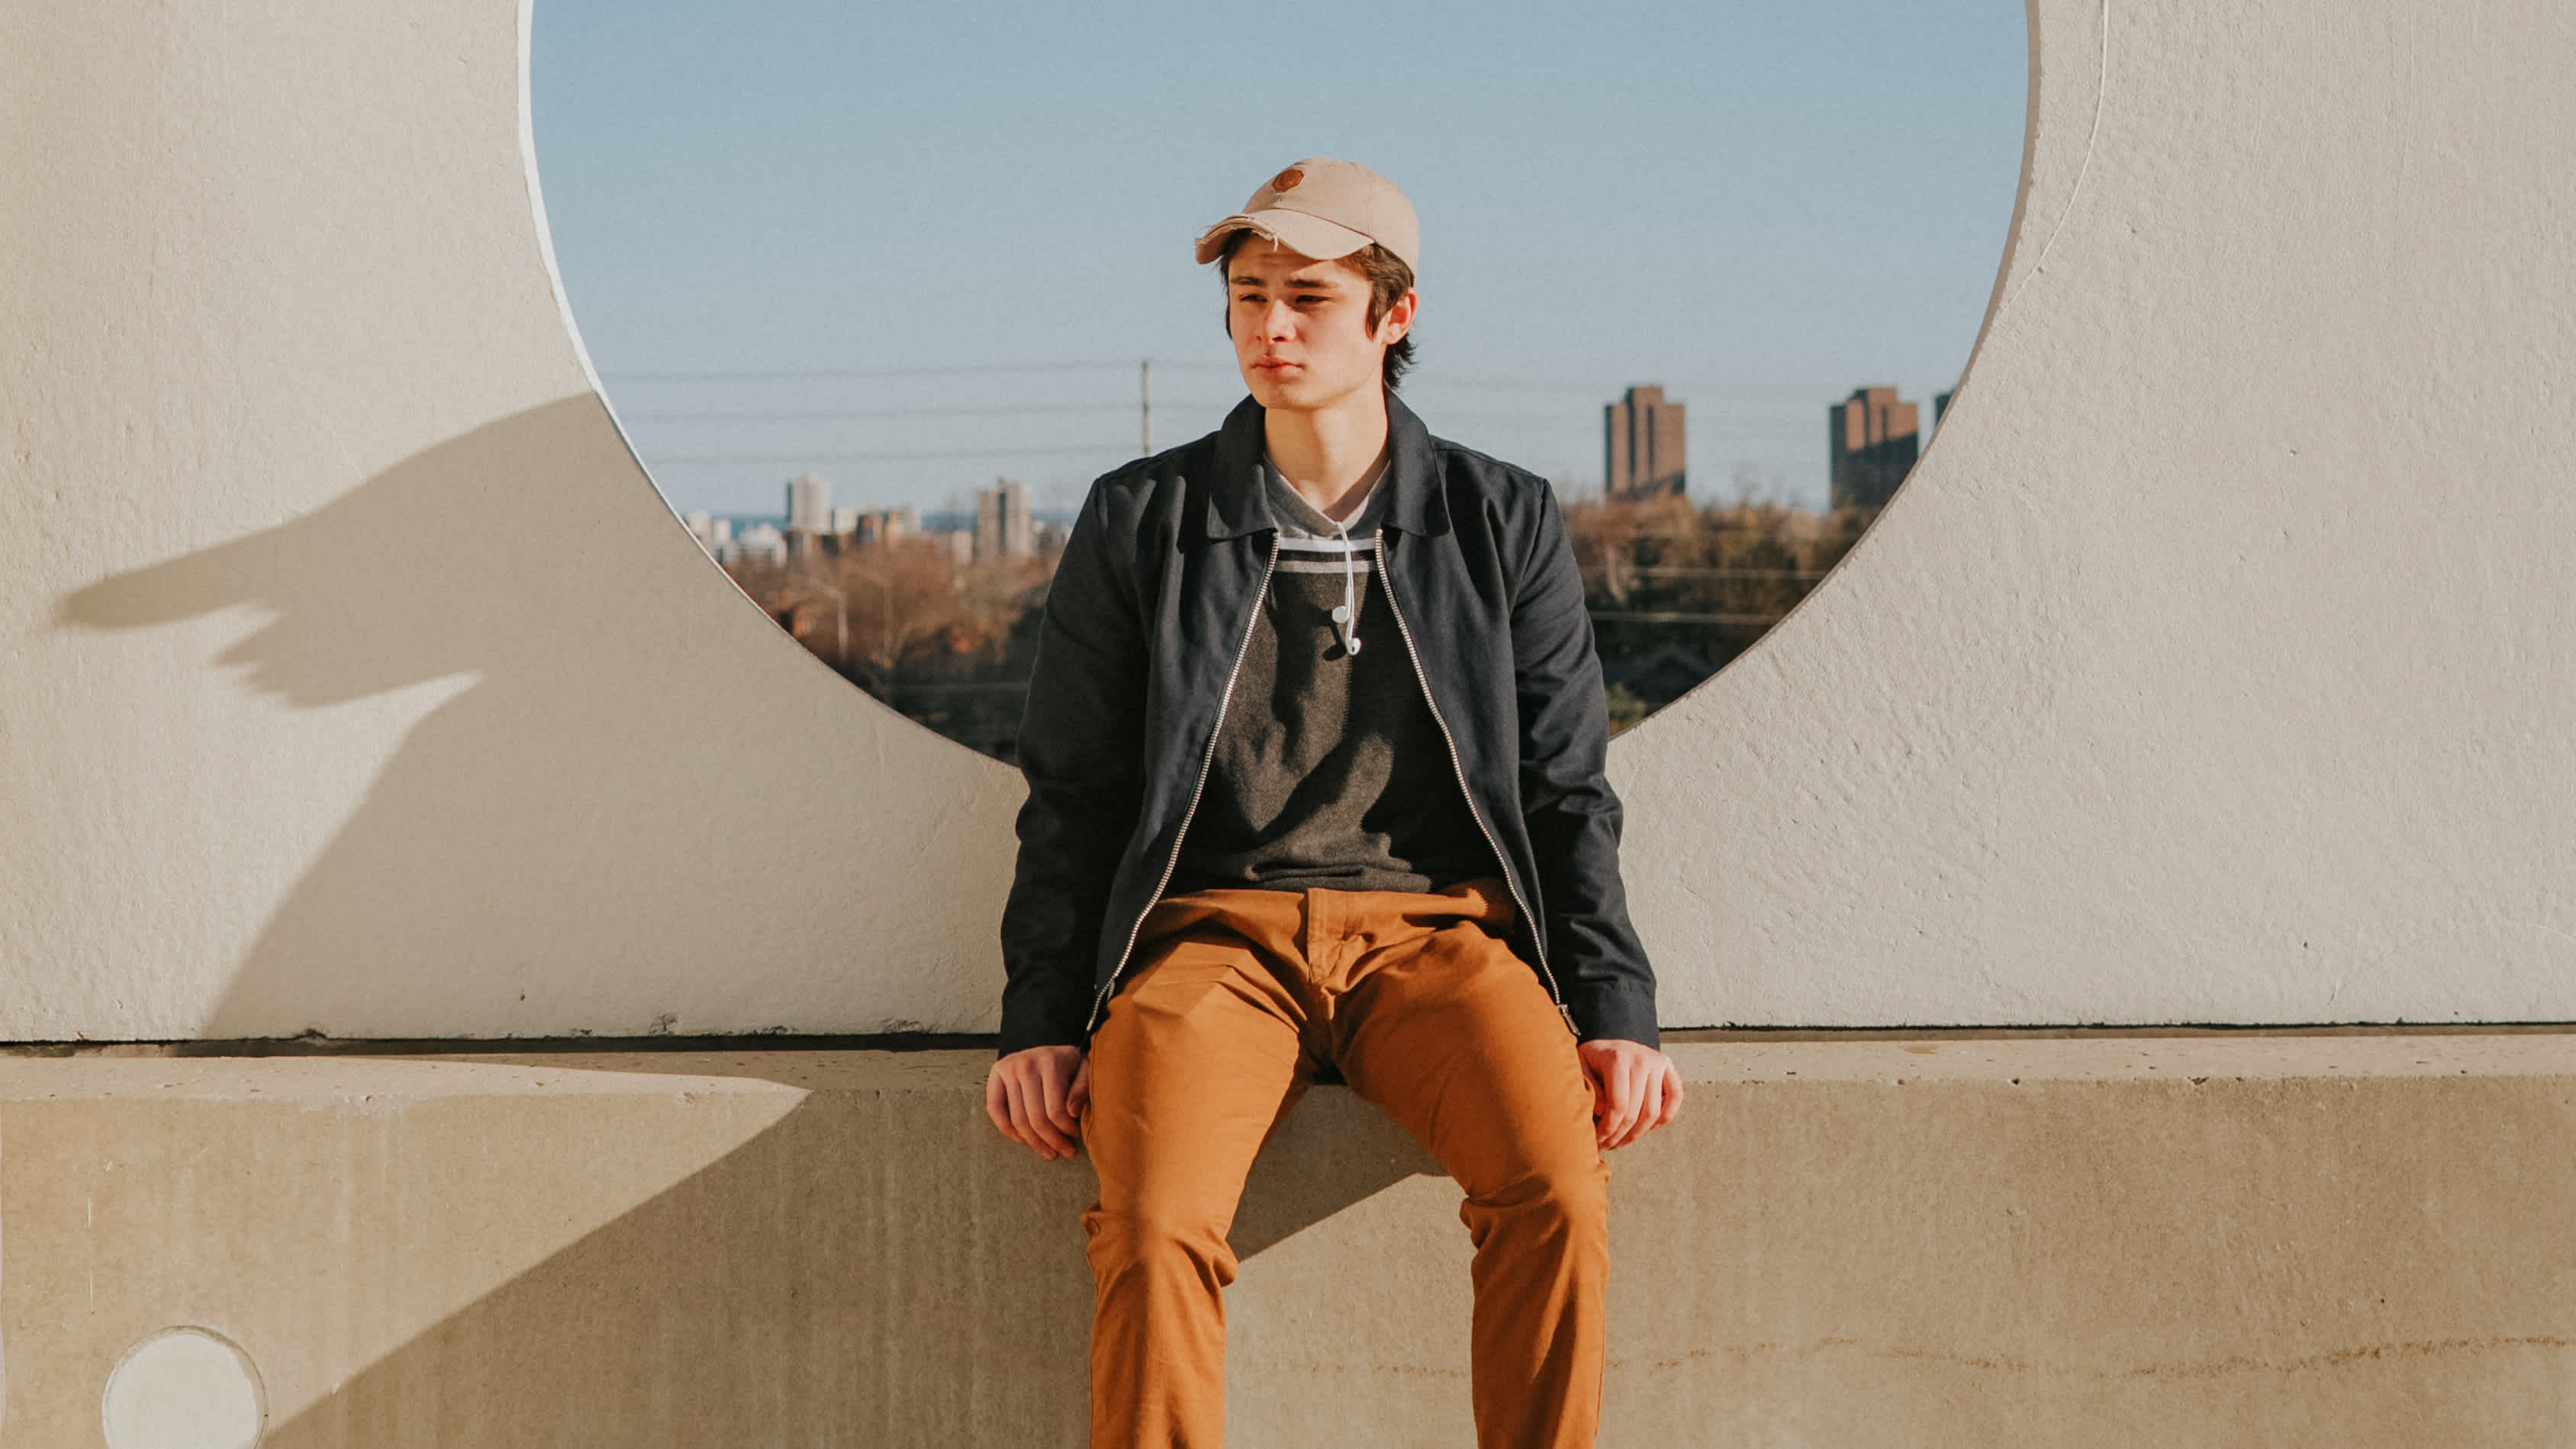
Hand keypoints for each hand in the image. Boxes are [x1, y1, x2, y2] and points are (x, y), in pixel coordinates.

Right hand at [986, 1045, 1089, 1159]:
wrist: (1047, 1047)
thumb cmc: (1069, 1063)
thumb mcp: (1084, 1069)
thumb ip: (1082, 1089)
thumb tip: (1071, 1113)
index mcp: (1050, 1062)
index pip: (1055, 1109)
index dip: (1065, 1129)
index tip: (1074, 1136)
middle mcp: (1025, 1064)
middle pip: (1035, 1118)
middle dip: (1051, 1141)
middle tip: (1064, 1151)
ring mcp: (1007, 1069)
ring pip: (1017, 1119)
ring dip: (1033, 1142)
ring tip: (1048, 1151)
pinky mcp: (995, 1074)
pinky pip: (995, 1109)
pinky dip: (1008, 1130)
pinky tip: (1024, 1140)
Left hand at [1576, 1039, 1683, 1150]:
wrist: (1608, 1040)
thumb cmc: (1592, 1058)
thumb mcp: (1579, 1068)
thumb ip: (1588, 1088)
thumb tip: (1602, 1112)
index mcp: (1618, 1058)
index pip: (1618, 1105)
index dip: (1608, 1128)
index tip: (1597, 1139)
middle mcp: (1642, 1058)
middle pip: (1635, 1112)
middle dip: (1619, 1135)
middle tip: (1607, 1145)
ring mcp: (1658, 1062)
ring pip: (1653, 1112)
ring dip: (1637, 1133)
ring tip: (1621, 1141)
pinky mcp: (1668, 1067)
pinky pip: (1675, 1098)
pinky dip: (1664, 1118)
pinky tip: (1646, 1128)